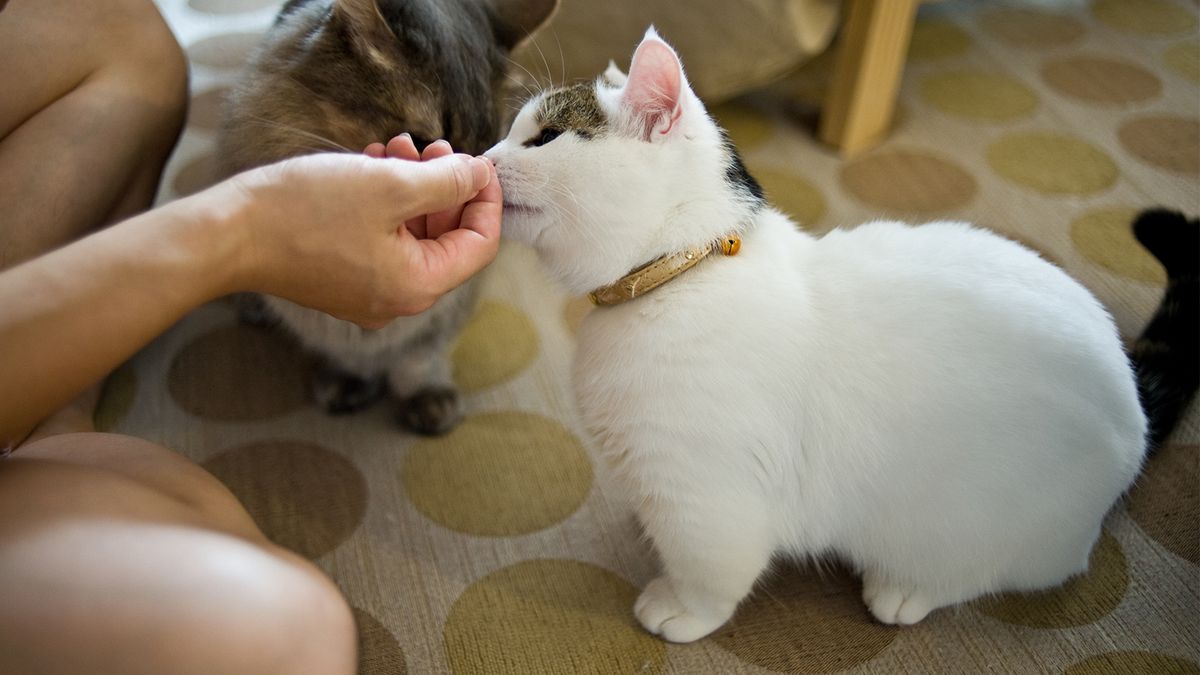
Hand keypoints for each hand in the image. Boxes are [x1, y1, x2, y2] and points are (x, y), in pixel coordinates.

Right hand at [228, 146, 501, 327]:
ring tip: (398, 145)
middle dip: (443, 187)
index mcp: (418, 286)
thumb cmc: (306, 211)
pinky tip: (371, 164)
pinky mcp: (340, 279)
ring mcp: (367, 294)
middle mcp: (397, 300)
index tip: (479, 162)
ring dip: (412, 187)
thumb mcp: (390, 186)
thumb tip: (480, 175)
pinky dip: (384, 203)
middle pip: (445, 239)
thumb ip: (446, 182)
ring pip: (411, 234)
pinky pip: (380, 240)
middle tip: (433, 145)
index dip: (486, 199)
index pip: (479, 245)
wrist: (227, 235)